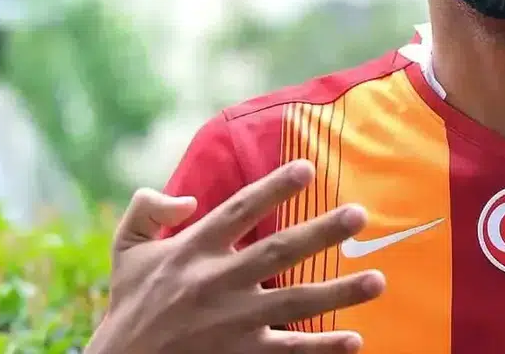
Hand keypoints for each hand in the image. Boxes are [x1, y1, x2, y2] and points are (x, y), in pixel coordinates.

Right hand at [86, 160, 385, 353]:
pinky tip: (354, 340)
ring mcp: (231, 322)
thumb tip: (189, 197)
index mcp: (192, 250)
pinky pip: (288, 350)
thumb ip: (148, 209)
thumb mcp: (126, 249)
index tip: (308, 168)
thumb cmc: (128, 305)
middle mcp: (216, 282)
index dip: (274, 188)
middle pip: (278, 251)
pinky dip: (322, 347)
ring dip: (339, 292)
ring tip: (378, 280)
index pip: (240, 210)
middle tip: (359, 215)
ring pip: (294, 302)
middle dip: (321, 232)